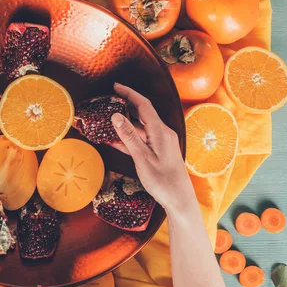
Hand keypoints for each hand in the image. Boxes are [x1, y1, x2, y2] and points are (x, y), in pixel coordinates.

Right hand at [110, 83, 196, 217]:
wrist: (179, 200)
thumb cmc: (162, 181)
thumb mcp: (142, 158)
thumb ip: (129, 136)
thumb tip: (116, 116)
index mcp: (160, 131)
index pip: (143, 105)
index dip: (129, 93)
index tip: (115, 87)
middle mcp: (163, 133)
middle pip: (142, 113)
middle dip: (126, 106)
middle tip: (108, 102)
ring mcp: (162, 142)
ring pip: (141, 128)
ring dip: (125, 125)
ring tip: (107, 122)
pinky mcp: (160, 151)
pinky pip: (143, 139)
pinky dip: (130, 138)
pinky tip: (116, 140)